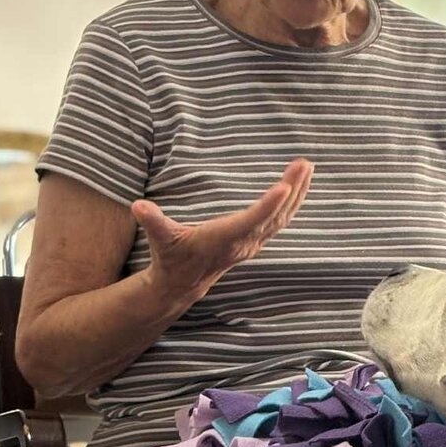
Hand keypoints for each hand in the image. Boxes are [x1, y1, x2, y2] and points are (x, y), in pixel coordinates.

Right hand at [131, 158, 313, 308]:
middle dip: (293, 189)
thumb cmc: (171, 257)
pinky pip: (280, 221)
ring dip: (298, 192)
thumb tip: (137, 207)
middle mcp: (244, 242)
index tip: (286, 186)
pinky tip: (300, 186)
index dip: (269, 205)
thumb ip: (152, 222)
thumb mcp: (160, 239)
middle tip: (305, 163)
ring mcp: (253, 243)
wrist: (182, 283)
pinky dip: (293, 202)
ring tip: (308, 167)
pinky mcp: (255, 241)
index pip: (252, 220)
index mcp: (224, 238)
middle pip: (276, 215)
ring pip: (283, 218)